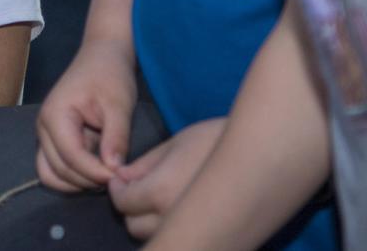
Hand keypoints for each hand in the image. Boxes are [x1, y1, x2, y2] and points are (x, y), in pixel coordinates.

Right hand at [35, 38, 137, 191]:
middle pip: (58, 171)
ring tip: (104, 173)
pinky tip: (97, 168)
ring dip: (78, 182)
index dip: (95, 172)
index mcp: (54, 116)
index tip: (120, 175)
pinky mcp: (54, 140)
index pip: (70, 158)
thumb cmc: (110, 75)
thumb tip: (114, 170)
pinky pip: (56, 168)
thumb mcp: (119, 104)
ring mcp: (46, 135)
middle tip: (116, 176)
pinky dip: (73, 176)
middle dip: (88, 180)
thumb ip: (116, 137)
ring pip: (52, 175)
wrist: (102, 57)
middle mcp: (43, 128)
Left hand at [108, 117, 225, 239]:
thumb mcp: (173, 144)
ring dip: (149, 221)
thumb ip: (143, 165)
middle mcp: (174, 219)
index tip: (120, 179)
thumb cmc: (215, 140)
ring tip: (160, 199)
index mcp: (160, 192)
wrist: (261, 154)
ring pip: (156, 237)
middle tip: (138, 189)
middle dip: (131, 207)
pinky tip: (181, 209)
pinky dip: (173, 229)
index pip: (123, 203)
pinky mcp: (214, 238)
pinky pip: (181, 239)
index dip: (117, 189)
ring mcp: (194, 232)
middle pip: (134, 226)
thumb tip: (122, 178)